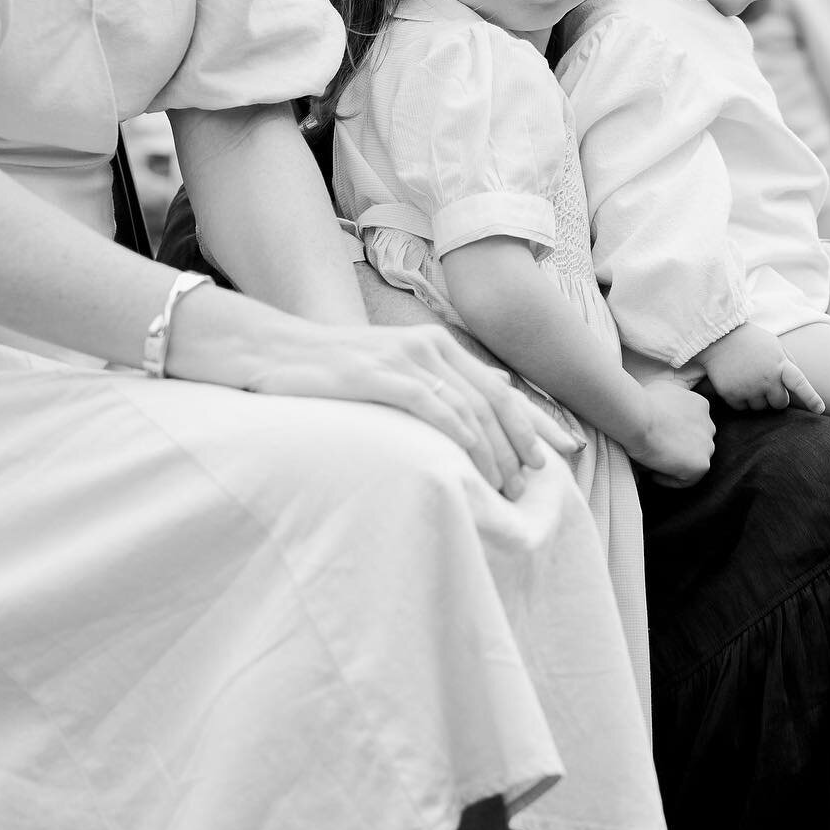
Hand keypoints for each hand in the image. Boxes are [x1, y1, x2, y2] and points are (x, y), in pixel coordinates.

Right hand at [233, 307, 580, 499]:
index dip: (533, 421)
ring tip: (501, 484)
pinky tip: (466, 458)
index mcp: (437, 344)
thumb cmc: (334, 370)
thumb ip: (443, 381)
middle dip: (517, 442)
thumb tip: (495, 393)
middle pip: (491, 398)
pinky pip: (428, 404)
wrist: (273, 352)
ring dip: (490, 449)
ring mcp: (402, 357)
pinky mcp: (376, 373)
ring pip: (465, 406)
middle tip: (529, 480)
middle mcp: (427, 345)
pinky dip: (454, 432)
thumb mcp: (396, 369)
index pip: (499, 386)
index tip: (557, 454)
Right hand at [628, 377, 715, 487]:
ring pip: (692, 461)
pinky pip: (687, 480)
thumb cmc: (641, 403)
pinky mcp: (701, 464)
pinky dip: (670, 479)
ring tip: (652, 463)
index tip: (657, 438)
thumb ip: (670, 398)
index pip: (693, 426)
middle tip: (654, 452)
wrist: (637, 416)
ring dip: (674, 464)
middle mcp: (709, 425)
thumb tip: (661, 413)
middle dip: (677, 449)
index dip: (674, 435)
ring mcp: (707, 445)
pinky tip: (654, 474)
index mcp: (701, 406)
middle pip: (695, 444)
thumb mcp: (661, 388)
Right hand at [698, 322, 824, 413]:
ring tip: (747, 378)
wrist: (718, 336)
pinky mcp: (731, 394)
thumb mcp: (774, 346)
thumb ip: (788, 363)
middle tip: (765, 382)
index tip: (819, 410)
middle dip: (775, 397)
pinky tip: (736, 382)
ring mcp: (747, 387)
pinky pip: (742, 408)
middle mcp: (765, 378)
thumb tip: (797, 385)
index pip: (799, 384)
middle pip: (779, 404)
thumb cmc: (750, 340)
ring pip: (760, 408)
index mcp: (779, 364)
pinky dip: (740, 400)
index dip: (811, 397)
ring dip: (757, 398)